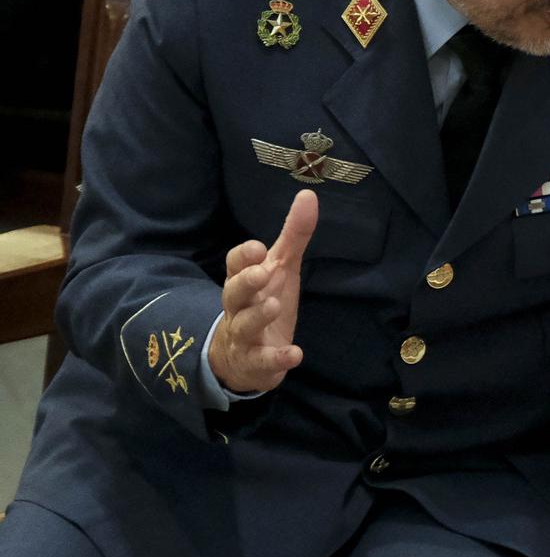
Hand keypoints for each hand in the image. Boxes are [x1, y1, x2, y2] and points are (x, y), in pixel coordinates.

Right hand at [208, 189, 316, 393]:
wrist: (243, 358)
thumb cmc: (263, 302)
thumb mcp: (281, 268)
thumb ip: (294, 235)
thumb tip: (309, 194)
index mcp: (244, 281)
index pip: (235, 265)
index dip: (244, 257)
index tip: (258, 248)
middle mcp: (240, 307)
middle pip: (233, 292)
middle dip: (245, 281)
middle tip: (261, 272)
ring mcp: (245, 336)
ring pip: (244, 325)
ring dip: (258, 315)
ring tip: (274, 304)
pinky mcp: (256, 362)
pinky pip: (262, 361)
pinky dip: (277, 358)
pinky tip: (294, 354)